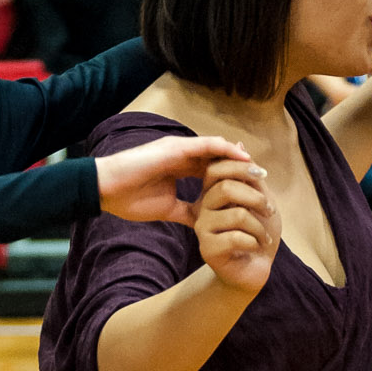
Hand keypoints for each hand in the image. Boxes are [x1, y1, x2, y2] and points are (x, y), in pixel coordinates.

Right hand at [95, 133, 254, 225]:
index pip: (213, 172)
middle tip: (264, 180)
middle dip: (242, 169)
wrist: (106, 190)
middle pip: (220, 159)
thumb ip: (186, 211)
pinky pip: (208, 146)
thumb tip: (203, 224)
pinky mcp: (176, 147)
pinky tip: (243, 161)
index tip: (252, 193)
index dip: (233, 181)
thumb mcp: (166, 209)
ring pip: (218, 150)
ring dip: (240, 160)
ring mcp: (179, 148)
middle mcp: (183, 155)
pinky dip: (227, 151)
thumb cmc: (129, 199)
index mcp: (180, 168)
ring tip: (259, 171)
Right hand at [195, 161, 279, 296]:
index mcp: (212, 193)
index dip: (241, 167)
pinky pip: (236, 237)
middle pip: (226, 187)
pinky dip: (255, 242)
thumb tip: (239, 145)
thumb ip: (251, 177)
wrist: (254, 271)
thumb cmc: (258, 236)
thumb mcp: (261, 201)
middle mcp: (202, 208)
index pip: (217, 168)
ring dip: (260, 226)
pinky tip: (255, 248)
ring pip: (236, 214)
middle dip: (256, 198)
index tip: (262, 177)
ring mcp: (202, 229)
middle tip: (269, 211)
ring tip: (264, 237)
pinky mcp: (207, 249)